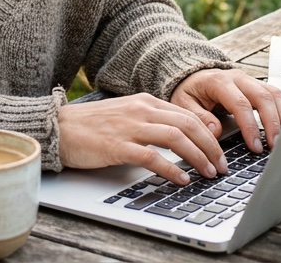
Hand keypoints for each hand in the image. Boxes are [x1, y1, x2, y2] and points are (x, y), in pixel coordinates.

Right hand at [57, 93, 227, 184]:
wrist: (59, 127)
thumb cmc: (92, 125)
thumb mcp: (127, 115)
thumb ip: (152, 121)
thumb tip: (181, 137)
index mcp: (146, 101)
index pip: (188, 114)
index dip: (209, 133)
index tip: (220, 150)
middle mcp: (141, 110)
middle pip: (189, 124)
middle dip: (211, 146)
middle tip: (221, 165)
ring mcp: (130, 127)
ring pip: (176, 138)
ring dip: (198, 157)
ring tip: (208, 172)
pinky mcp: (117, 146)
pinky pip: (152, 157)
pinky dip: (171, 169)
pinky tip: (181, 179)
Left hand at [170, 69, 280, 153]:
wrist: (193, 76)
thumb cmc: (190, 91)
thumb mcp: (183, 104)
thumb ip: (199, 117)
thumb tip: (216, 131)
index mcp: (219, 82)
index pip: (240, 103)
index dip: (250, 126)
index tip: (255, 146)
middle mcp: (238, 78)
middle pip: (264, 96)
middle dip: (272, 123)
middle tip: (275, 146)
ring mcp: (250, 80)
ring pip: (274, 94)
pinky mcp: (258, 86)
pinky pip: (277, 96)